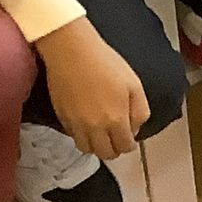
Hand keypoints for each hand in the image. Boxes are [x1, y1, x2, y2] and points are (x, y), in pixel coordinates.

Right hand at [35, 18, 148, 158]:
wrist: (70, 47)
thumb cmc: (104, 62)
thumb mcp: (135, 86)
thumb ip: (140, 113)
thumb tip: (134, 129)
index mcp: (116, 120)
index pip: (125, 147)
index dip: (130, 143)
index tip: (129, 136)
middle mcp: (95, 127)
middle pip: (106, 153)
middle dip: (114, 148)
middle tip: (116, 137)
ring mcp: (75, 123)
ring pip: (87, 148)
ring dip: (96, 145)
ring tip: (100, 132)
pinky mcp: (61, 115)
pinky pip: (72, 135)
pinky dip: (81, 134)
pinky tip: (86, 122)